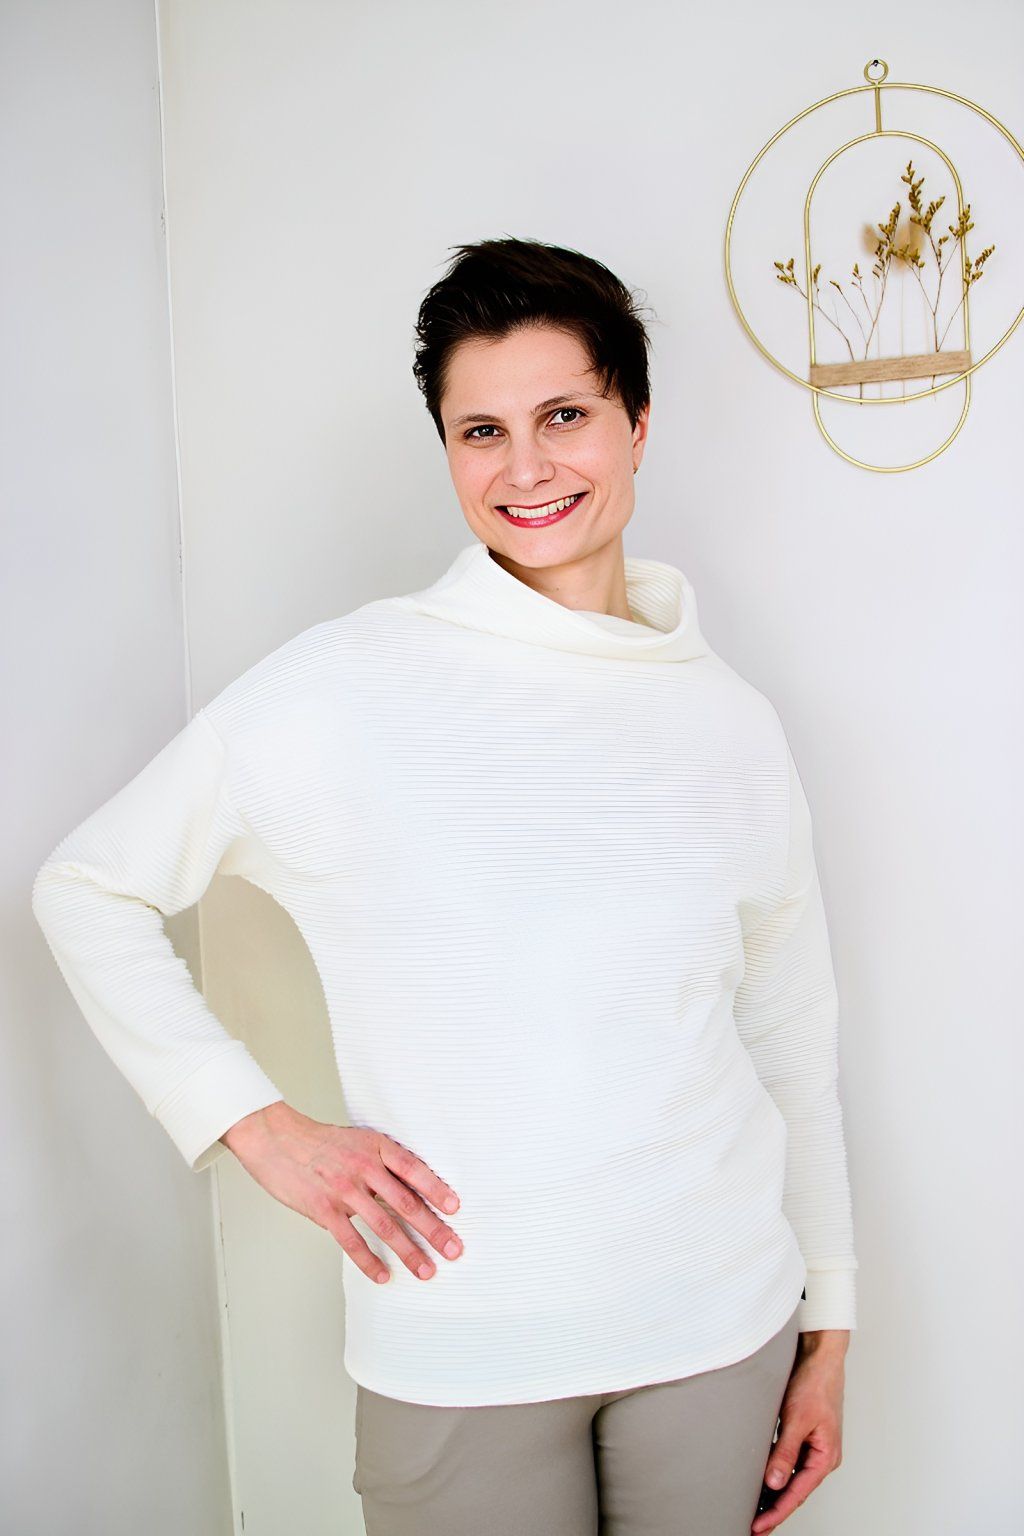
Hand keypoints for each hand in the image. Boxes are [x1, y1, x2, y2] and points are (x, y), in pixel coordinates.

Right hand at [220, 1100, 462, 1284]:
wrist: (276, 1138)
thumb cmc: (319, 1142)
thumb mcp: (357, 1141)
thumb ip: (381, 1163)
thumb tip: (411, 1191)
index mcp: (375, 1146)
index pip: (413, 1169)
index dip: (436, 1189)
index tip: (455, 1209)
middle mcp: (364, 1167)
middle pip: (406, 1203)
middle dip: (434, 1230)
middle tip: (454, 1250)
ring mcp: (344, 1190)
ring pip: (384, 1226)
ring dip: (409, 1252)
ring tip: (426, 1271)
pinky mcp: (324, 1209)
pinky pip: (351, 1241)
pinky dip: (369, 1262)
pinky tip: (383, 1276)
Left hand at [751, 1331, 848, 1532]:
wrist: (821, 1356)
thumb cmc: (815, 1383)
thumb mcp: (796, 1418)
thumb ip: (785, 1452)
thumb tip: (773, 1484)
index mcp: (826, 1457)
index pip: (797, 1494)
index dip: (776, 1513)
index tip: (758, 1528)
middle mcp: (822, 1456)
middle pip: (796, 1491)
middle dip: (775, 1509)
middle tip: (753, 1527)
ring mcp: (814, 1447)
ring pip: (792, 1479)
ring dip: (774, 1494)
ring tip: (753, 1510)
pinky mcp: (805, 1436)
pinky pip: (790, 1462)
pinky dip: (777, 1474)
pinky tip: (762, 1480)